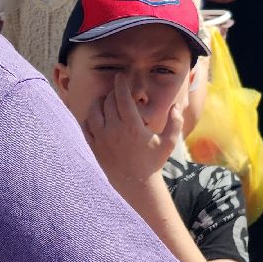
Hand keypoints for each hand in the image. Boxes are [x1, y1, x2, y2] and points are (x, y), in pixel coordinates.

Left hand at [83, 73, 181, 193]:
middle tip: (115, 89)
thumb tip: (177, 105)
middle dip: (111, 92)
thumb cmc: (152, 162)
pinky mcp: (94, 147)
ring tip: (104, 100)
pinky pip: (85, 127)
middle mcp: (115, 130)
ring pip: (93, 112)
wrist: (135, 185)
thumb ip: (175, 122)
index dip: (121, 84)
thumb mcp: (168, 142)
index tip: (120, 76)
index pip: (123, 98)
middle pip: (108, 102)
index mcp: (133, 126)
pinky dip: (88, 118)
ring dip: (98, 102)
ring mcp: (102, 139)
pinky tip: (94, 116)